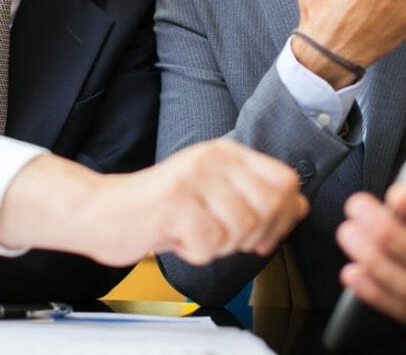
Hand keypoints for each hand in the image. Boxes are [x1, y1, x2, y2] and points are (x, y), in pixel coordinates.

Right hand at [0, 139, 307, 265]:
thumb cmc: (159, 206)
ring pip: (242, 228)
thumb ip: (255, 196)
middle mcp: (212, 158)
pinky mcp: (174, 202)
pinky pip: (210, 244)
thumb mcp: (213, 192)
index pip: (285, 180)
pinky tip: (178, 238)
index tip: (261, 231)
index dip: (283, 215)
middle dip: (251, 235)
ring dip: (220, 245)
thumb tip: (300, 205)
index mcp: (225, 152)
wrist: (104, 210)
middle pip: (269, 207)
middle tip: (220, 236)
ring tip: (193, 232)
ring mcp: (193, 178)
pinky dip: (196, 253)